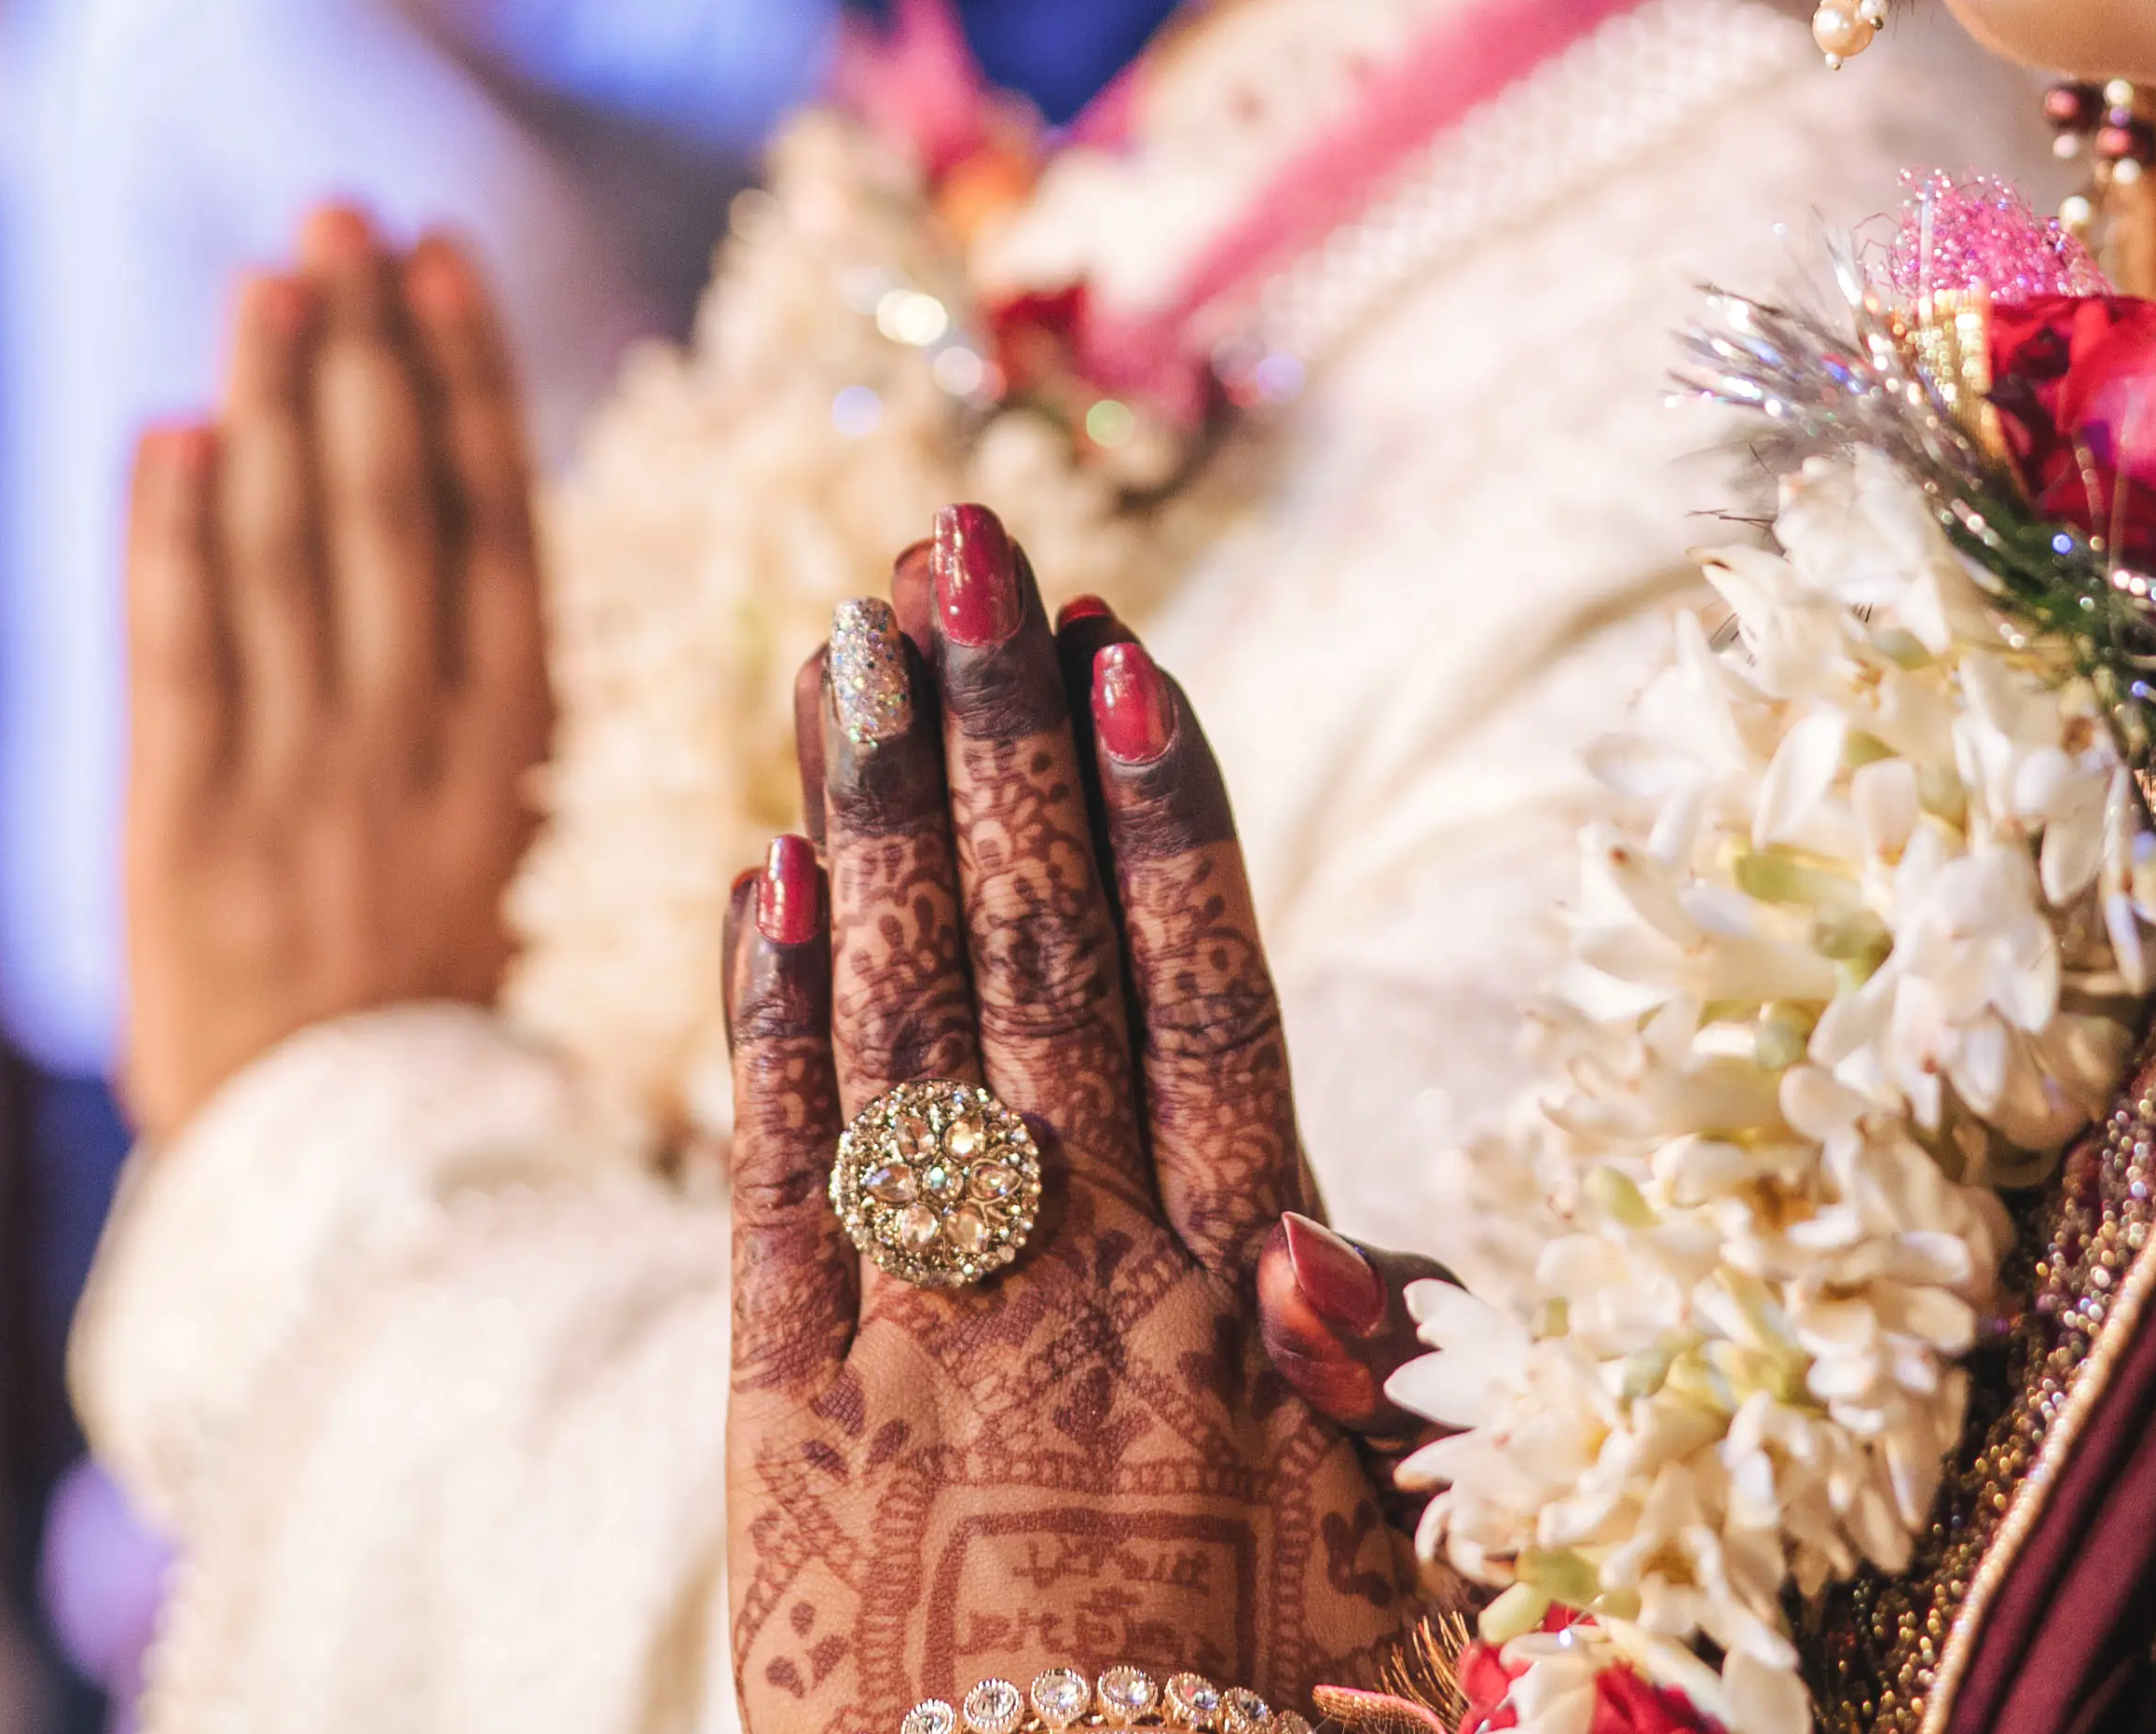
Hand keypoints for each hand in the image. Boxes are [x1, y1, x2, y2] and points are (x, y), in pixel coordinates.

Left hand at [116, 207, 551, 1133]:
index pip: (493, 520)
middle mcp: (415, 746)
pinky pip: (182, 660)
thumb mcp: (531, 881)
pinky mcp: (187, 837)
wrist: (354, 1214)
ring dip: (279, 398)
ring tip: (269, 269)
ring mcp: (302, 785)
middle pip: (391, 505)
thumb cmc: (453, 1054)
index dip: (464, 378)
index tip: (442, 258)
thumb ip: (502, 723)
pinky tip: (177, 430)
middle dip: (362, 345)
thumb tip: (492, 546)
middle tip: (337, 212)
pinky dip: (178, 541)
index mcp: (517, 754)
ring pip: (293, 554)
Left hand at [724, 505, 1435, 1733]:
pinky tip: (753, 871)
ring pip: (901, 1023)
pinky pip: (778, 1183)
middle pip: (1040, 960)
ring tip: (848, 635)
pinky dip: (766, 1019)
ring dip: (877, 814)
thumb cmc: (1273, 1713)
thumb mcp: (1401, 1557)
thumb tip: (1330, 1240)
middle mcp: (1086, 1286)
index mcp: (1245, 1306)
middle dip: (999, 738)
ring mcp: (927, 1338)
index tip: (1119, 646)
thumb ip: (1387, 1377)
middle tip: (954, 540)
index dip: (1157, 815)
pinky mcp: (788, 1416)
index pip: (1204, 1000)